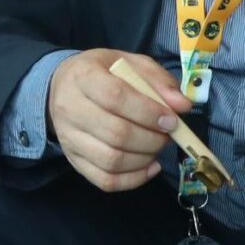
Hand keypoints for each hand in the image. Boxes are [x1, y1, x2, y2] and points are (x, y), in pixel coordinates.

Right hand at [46, 51, 188, 192]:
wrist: (62, 87)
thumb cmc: (102, 73)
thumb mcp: (130, 64)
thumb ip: (158, 81)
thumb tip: (182, 106)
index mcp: (84, 77)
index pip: (115, 98)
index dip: (148, 112)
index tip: (171, 120)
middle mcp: (70, 109)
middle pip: (115, 133)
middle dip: (151, 139)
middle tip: (167, 135)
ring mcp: (69, 138)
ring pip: (111, 160)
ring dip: (145, 159)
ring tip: (157, 147)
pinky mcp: (74, 160)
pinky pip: (105, 180)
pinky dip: (134, 179)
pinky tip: (150, 167)